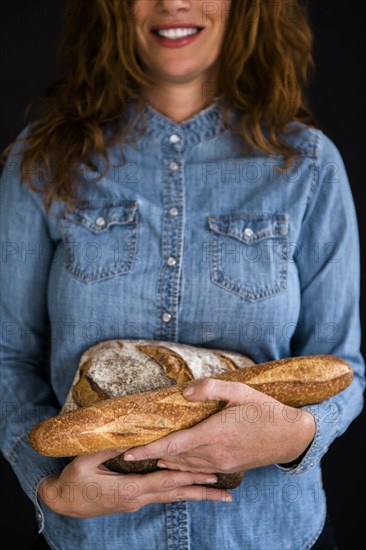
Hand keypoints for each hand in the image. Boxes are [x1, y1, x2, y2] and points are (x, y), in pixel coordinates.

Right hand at [38, 449, 231, 517]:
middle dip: (201, 492)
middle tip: (226, 493)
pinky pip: (161, 495)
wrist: (61, 502)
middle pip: (174, 494)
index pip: (164, 482)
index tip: (209, 474)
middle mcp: (137, 499)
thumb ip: (109, 448)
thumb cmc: (73, 481)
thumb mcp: (87, 461)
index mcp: (129, 490)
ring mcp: (136, 502)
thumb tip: (131, 435)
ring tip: (217, 495)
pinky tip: (187, 488)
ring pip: (171, 497)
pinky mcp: (133, 500)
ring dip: (193, 494)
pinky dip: (178, 492)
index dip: (187, 477)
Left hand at [123, 379, 315, 473]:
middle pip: (175, 458)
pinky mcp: (229, 467)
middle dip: (151, 456)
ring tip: (147, 457)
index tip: (128, 452)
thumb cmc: (265, 410)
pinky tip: (175, 464)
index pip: (173, 445)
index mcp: (215, 433)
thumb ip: (211, 389)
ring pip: (186, 466)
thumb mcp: (240, 391)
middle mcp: (215, 453)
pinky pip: (199, 470)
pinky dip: (183, 467)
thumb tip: (184, 392)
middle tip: (130, 451)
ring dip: (165, 463)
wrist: (292, 436)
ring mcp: (223, 463)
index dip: (148, 450)